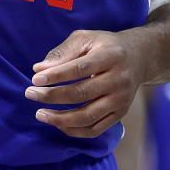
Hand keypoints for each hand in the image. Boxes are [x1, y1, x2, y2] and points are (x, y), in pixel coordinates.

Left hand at [25, 30, 146, 138]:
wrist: (139, 58)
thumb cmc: (105, 46)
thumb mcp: (87, 38)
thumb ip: (63, 51)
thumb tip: (39, 69)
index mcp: (111, 56)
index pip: (80, 68)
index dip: (56, 75)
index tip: (35, 79)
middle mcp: (119, 80)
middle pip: (81, 93)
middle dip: (52, 96)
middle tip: (30, 94)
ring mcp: (121, 100)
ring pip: (87, 116)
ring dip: (60, 118)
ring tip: (40, 114)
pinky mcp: (120, 114)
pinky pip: (95, 129)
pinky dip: (74, 130)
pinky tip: (58, 124)